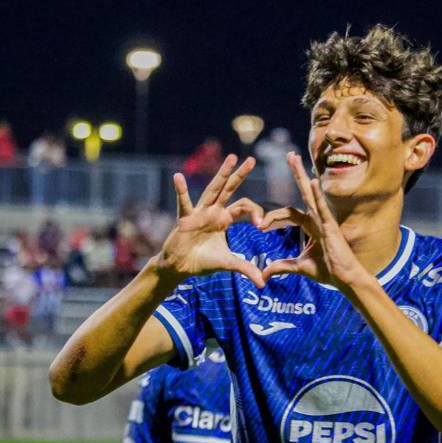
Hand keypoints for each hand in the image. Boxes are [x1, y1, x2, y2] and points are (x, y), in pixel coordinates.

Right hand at [157, 155, 265, 287]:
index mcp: (225, 219)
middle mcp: (214, 211)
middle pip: (230, 189)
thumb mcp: (228, 264)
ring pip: (213, 189)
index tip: (262, 225)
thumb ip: (245, 269)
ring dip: (222, 174)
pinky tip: (178, 177)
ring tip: (231, 158)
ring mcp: (200, 212)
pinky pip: (184, 203)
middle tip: (251, 159)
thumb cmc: (202, 262)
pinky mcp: (186, 219)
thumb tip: (263, 284)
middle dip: (240, 175)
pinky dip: (181, 191)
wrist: (180, 268)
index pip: (245, 207)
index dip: (256, 213)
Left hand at [259, 152, 366, 290]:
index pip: (289, 214)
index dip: (273, 218)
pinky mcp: (330, 226)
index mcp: (311, 226)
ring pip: (310, 194)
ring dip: (301, 175)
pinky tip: (311, 180)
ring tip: (294, 158)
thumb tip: (263, 274)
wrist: (344, 278)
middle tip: (289, 155)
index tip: (259, 227)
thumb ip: (282, 267)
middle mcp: (318, 218)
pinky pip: (321, 207)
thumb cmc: (327, 271)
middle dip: (296, 173)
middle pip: (303, 192)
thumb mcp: (299, 267)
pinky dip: (316, 195)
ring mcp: (324, 220)